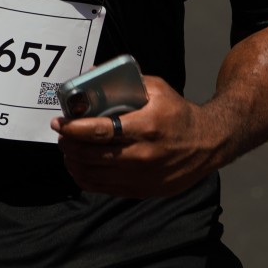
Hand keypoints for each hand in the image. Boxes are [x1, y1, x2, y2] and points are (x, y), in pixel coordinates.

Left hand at [52, 76, 214, 198]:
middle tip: (60, 135)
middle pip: (93, 155)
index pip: (100, 131)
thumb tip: (92, 75)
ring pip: (95, 175)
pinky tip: (80, 167)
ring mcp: (142, 177)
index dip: (74, 128)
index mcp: (146, 127)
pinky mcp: (142, 191)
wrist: (208, 144)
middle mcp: (143, 155)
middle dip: (69, 145)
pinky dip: (87, 179)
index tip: (60, 122)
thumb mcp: (158, 89)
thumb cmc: (179, 114)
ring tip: (67, 150)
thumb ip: (127, 82)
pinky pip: (105, 189)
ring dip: (74, 162)